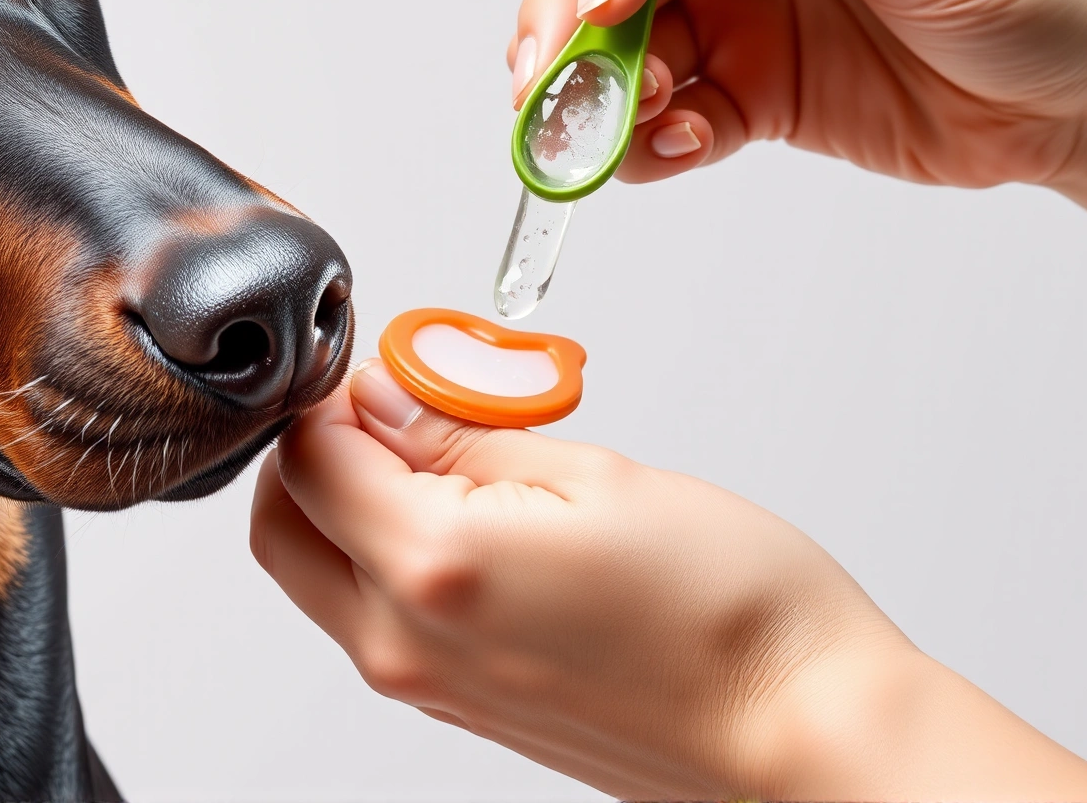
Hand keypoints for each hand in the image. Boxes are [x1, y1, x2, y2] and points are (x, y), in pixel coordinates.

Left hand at [251, 362, 1086, 800]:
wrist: (800, 731)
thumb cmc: (734, 613)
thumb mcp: (598, 474)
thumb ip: (468, 436)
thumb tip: (392, 400)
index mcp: (432, 569)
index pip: (309, 458)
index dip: (333, 390)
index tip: (384, 357)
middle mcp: (408, 643)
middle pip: (286, 528)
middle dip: (319, 447)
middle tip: (399, 395)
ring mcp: (430, 686)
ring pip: (324, 574)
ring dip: (356, 499)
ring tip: (460, 449)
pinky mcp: (461, 705)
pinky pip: (379, 615)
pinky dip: (392, 551)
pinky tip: (480, 512)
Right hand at [510, 0, 1086, 189]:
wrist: (1078, 101)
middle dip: (569, 23)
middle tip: (559, 80)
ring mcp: (738, 21)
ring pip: (620, 52)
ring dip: (600, 92)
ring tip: (621, 126)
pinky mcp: (750, 100)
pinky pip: (668, 123)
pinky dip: (651, 145)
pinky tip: (679, 148)